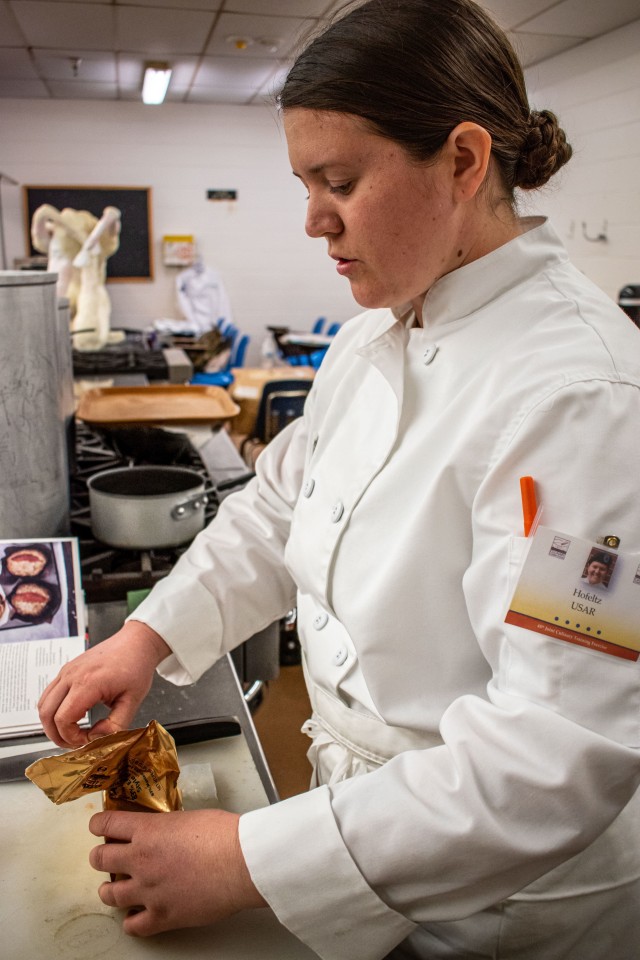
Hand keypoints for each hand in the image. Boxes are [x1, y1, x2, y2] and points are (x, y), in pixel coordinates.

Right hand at [38, 620, 171, 746]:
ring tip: (71, 733)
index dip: (72, 737)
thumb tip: (96, 739)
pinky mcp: (66, 670)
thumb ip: (116, 725)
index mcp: (88, 683)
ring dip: (52, 723)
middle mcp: (72, 675)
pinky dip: (54, 710)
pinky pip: (49, 694)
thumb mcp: (133, 701)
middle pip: (46, 714)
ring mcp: (66, 671)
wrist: (136, 642)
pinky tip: (71, 716)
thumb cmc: (136, 666)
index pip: (63, 719)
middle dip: (56, 735)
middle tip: (74, 744)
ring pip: (43, 704)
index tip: (87, 741)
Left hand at [89, 808, 266, 935]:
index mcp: (147, 831)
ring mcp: (148, 891)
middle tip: (106, 857)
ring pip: (110, 895)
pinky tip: (136, 915)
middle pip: (100, 860)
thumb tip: (166, 835)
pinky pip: (133, 926)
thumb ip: (168, 828)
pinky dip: (132, 921)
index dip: (99, 825)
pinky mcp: (162, 916)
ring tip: (117, 888)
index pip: (106, 825)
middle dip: (101, 857)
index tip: (100, 827)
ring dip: (111, 890)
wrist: (241, 862)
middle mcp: (140, 860)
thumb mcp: (189, 818)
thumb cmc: (224, 835)